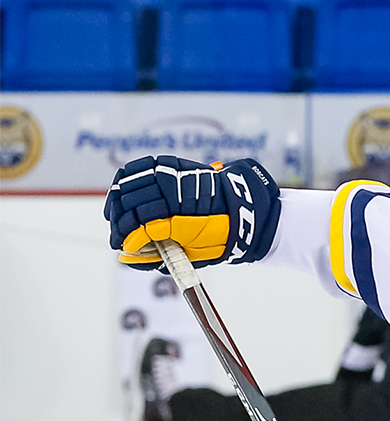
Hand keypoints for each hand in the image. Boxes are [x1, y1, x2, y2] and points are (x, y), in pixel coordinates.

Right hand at [105, 154, 280, 269]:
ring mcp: (171, 174)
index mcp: (181, 216)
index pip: (140, 225)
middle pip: (130, 204)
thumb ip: (160, 253)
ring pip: (129, 184)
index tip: (120, 246)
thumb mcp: (192, 252)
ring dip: (118, 202)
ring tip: (116, 216)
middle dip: (119, 221)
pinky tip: (121, 193)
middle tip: (117, 236)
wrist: (242, 209)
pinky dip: (126, 180)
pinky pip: (139, 167)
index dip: (126, 236)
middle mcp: (173, 192)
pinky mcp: (171, 164)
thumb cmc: (219, 234)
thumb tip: (126, 256)